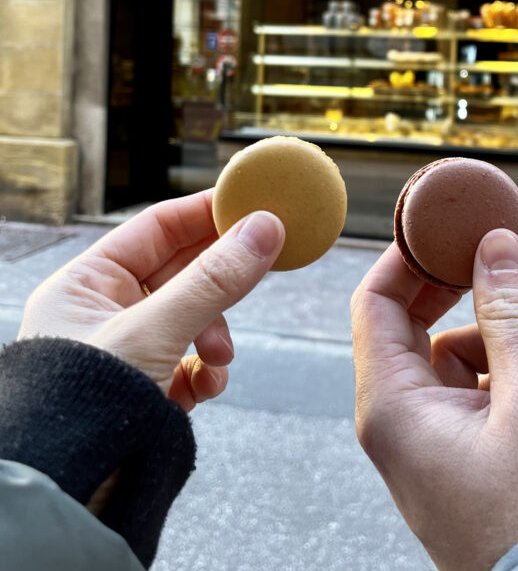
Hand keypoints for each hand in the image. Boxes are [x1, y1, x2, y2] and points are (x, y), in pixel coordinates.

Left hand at [18, 190, 283, 411]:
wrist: (69, 495)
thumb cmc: (85, 405)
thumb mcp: (154, 331)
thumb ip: (213, 279)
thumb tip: (264, 228)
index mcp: (86, 283)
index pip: (156, 229)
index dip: (204, 215)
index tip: (251, 207)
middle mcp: (103, 312)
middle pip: (180, 273)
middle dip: (218, 284)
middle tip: (260, 269)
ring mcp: (126, 352)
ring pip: (191, 319)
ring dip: (215, 335)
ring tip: (217, 356)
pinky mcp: (144, 389)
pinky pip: (188, 363)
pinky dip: (205, 372)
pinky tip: (204, 387)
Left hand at [351, 230, 517, 570]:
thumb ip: (510, 312)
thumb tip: (493, 245)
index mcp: (392, 409)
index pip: (375, 305)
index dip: (406, 258)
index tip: (440, 227)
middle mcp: (398, 426)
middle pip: (408, 326)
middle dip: (454, 289)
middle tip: (490, 258)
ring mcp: (428, 444)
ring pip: (445, 356)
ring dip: (492, 332)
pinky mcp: (459, 456)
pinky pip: (469, 389)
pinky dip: (503, 367)